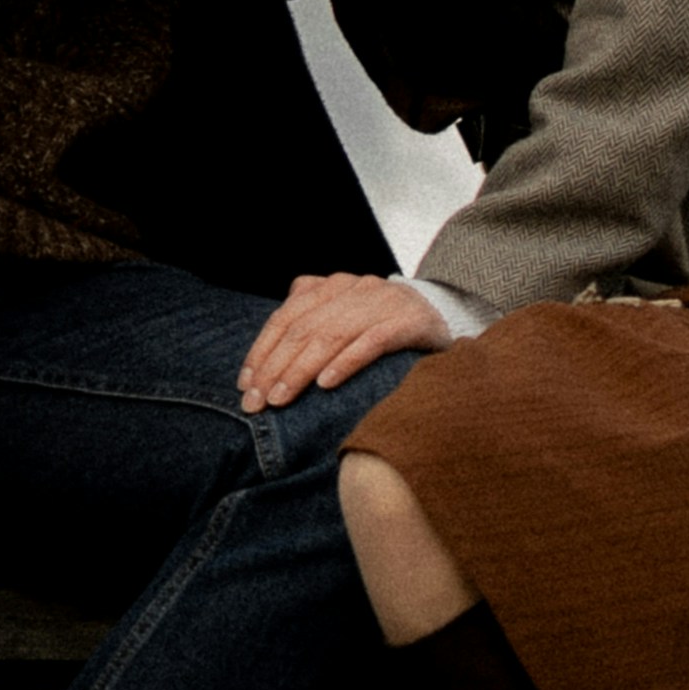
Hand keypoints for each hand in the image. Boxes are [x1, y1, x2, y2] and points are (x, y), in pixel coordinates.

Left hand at [239, 271, 449, 409]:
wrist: (444, 316)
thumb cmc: (383, 326)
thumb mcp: (343, 317)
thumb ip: (308, 322)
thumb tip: (265, 353)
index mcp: (332, 286)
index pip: (287, 317)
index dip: (262, 350)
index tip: (244, 384)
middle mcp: (354, 288)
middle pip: (304, 328)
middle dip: (274, 368)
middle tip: (256, 403)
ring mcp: (383, 302)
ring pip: (332, 335)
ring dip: (301, 370)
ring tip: (280, 399)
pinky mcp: (410, 321)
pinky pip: (372, 342)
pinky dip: (346, 362)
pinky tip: (326, 384)